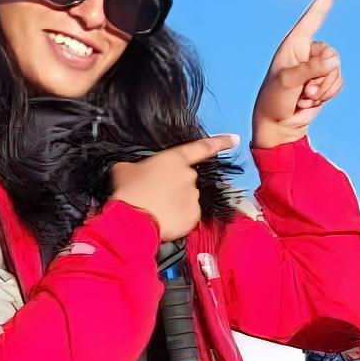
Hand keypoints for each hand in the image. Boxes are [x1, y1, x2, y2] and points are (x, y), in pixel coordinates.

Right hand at [108, 136, 238, 239]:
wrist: (131, 220)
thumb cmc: (127, 191)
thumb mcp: (125, 169)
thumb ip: (138, 167)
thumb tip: (136, 172)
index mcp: (174, 159)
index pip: (201, 148)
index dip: (220, 142)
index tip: (235, 139)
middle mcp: (189, 176)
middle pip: (186, 179)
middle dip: (174, 186)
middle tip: (155, 195)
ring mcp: (193, 197)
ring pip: (187, 199)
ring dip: (175, 202)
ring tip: (156, 209)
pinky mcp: (193, 216)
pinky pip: (187, 215)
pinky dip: (177, 218)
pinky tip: (163, 220)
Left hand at [252, 0, 342, 149]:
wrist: (278, 127)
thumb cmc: (274, 101)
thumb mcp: (288, 82)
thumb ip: (311, 68)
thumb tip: (334, 59)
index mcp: (293, 44)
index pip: (313, 17)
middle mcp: (306, 52)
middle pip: (332, 54)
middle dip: (321, 76)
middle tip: (303, 91)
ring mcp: (316, 67)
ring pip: (336, 70)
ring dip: (323, 88)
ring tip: (304, 97)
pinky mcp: (324, 81)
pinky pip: (338, 82)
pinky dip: (328, 94)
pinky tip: (311, 101)